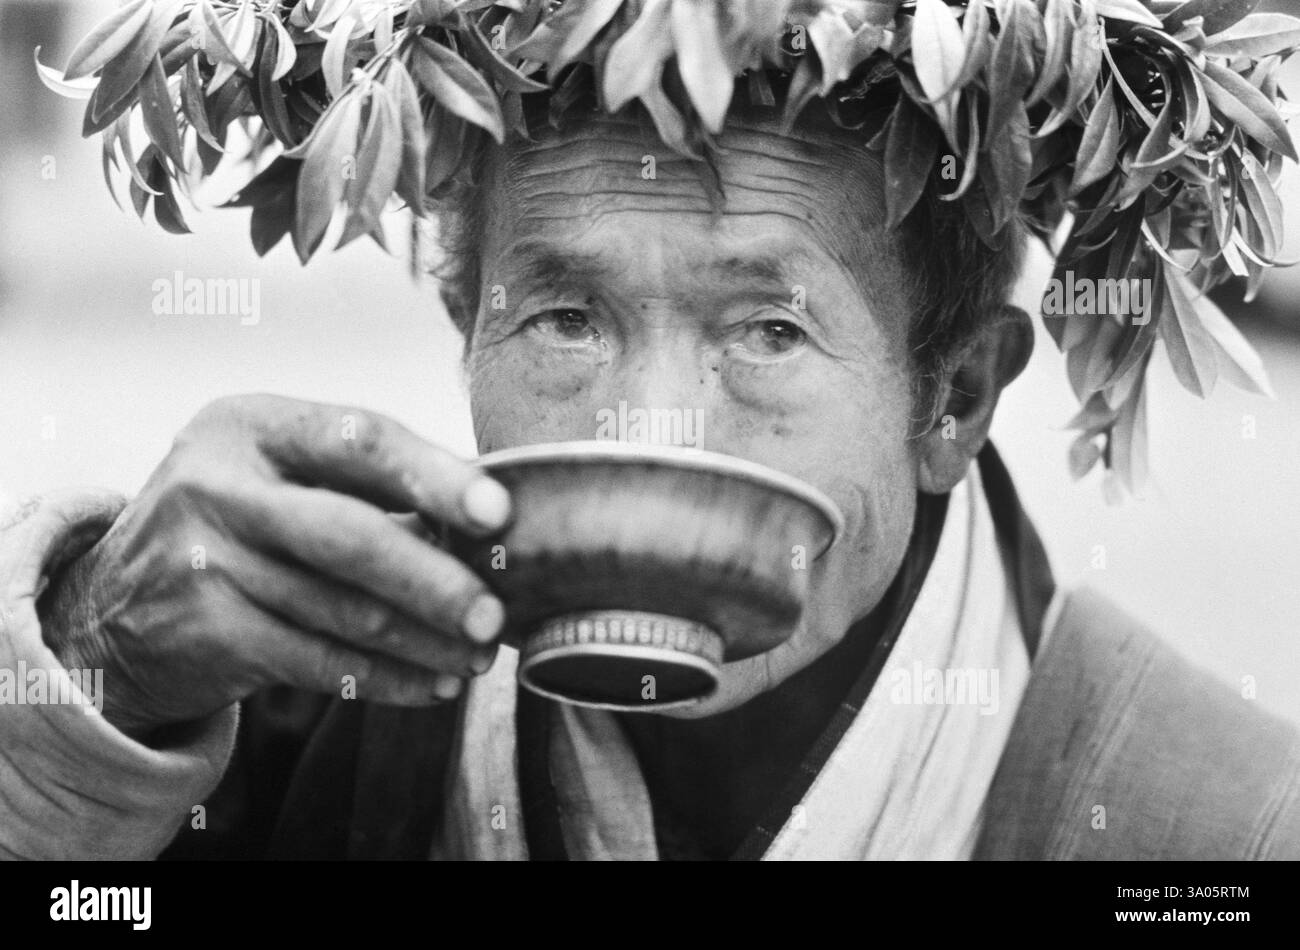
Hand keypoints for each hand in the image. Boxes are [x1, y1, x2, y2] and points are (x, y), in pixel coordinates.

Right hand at [39, 395, 510, 739]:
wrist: (111, 608)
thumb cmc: (237, 527)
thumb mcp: (275, 475)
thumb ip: (366, 484)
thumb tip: (492, 519)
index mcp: (249, 426)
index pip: (357, 440)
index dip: (435, 477)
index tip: (498, 514)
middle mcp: (217, 485)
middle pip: (350, 535)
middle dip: (435, 581)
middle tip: (494, 616)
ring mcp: (203, 561)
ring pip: (342, 610)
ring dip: (424, 642)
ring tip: (477, 658)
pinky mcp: (204, 632)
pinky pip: (317, 661)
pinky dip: (384, 679)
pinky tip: (431, 685)